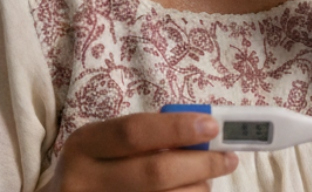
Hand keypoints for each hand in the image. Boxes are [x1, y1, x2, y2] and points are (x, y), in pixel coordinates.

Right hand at [46, 112, 237, 191]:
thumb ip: (150, 138)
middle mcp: (84, 181)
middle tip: (228, 158)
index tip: (212, 126)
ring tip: (207, 182)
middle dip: (201, 164)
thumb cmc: (100, 168)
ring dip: (197, 190)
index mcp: (84, 145)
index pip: (135, 132)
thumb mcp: (109, 145)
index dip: (177, 128)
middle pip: (155, 172)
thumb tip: (206, 137)